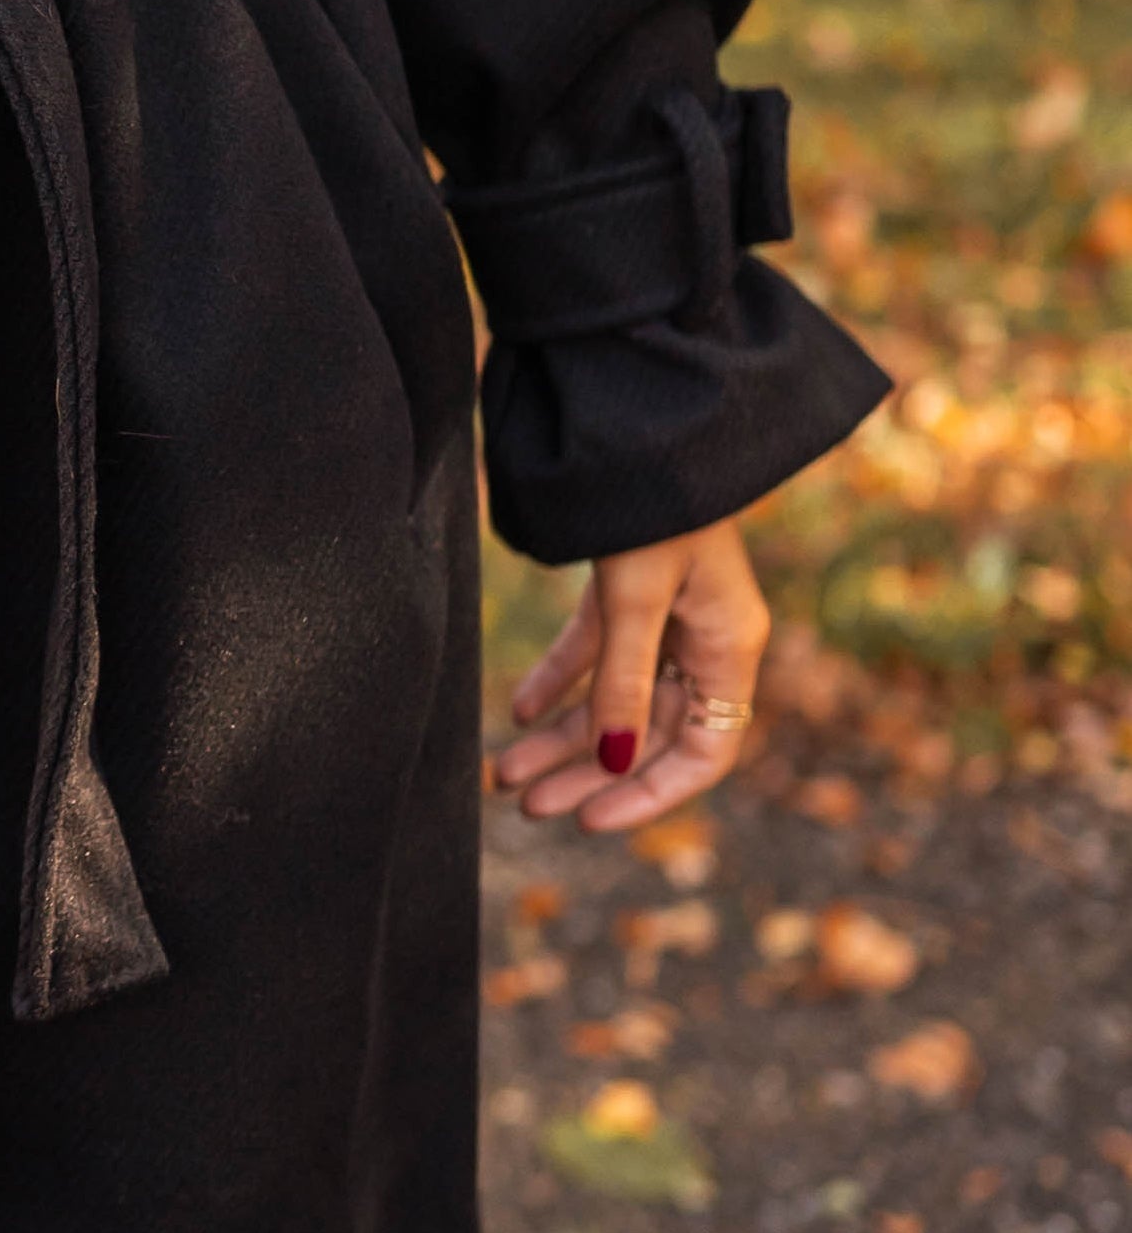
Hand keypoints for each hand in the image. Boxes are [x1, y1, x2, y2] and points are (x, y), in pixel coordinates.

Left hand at [491, 516, 771, 830]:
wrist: (644, 414)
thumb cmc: (656, 502)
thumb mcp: (635, 596)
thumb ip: (621, 681)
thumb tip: (610, 763)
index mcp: (730, 648)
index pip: (704, 753)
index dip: (649, 793)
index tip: (588, 819)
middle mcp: (706, 639)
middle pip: (649, 733)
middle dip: (586, 773)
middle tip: (524, 807)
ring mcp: (671, 614)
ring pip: (615, 699)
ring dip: (562, 737)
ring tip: (502, 775)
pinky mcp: (634, 588)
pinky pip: (598, 651)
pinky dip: (560, 679)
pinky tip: (518, 709)